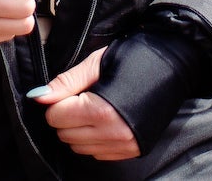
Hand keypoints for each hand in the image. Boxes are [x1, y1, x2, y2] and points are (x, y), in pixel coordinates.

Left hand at [28, 46, 139, 161]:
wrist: (174, 64)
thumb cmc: (134, 57)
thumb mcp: (96, 63)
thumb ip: (66, 82)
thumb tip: (38, 97)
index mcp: (102, 110)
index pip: (56, 117)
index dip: (58, 101)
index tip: (72, 90)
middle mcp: (113, 133)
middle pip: (65, 134)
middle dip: (67, 115)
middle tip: (83, 97)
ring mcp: (124, 145)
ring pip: (78, 147)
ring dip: (79, 129)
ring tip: (95, 107)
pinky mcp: (131, 151)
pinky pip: (97, 154)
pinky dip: (94, 139)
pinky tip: (106, 119)